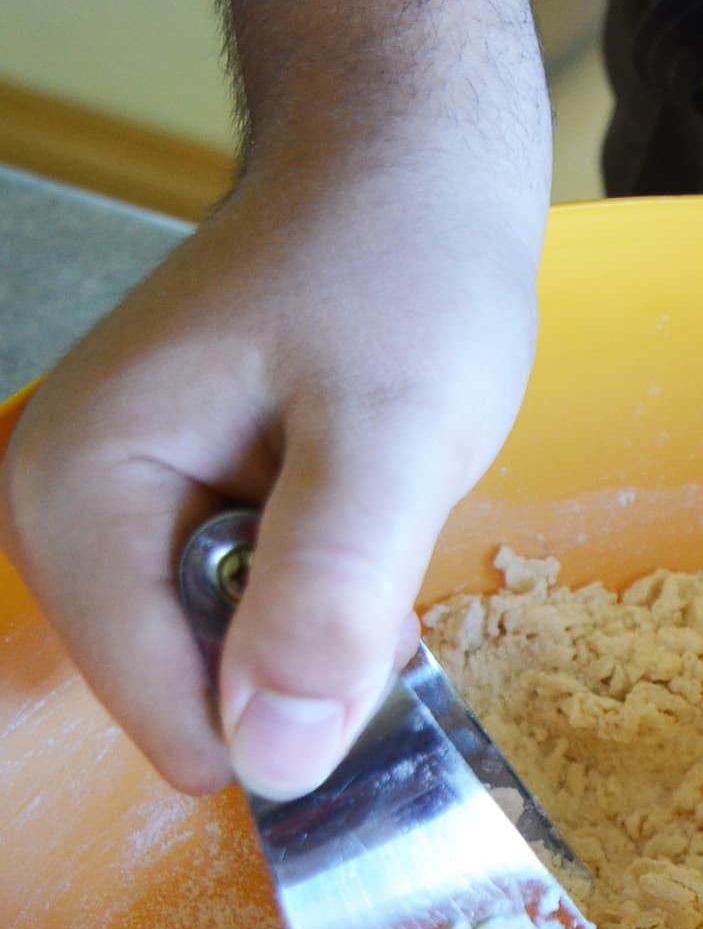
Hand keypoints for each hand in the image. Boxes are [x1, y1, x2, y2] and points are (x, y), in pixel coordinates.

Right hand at [0, 138, 543, 798]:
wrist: (409, 168)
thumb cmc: (399, 266)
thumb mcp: (389, 429)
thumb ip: (327, 589)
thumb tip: (273, 760)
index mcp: (78, 496)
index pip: (167, 716)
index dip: (294, 711)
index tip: (375, 625)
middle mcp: (67, 520)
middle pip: (198, 701)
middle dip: (310, 660)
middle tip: (375, 531)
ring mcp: (118, 522)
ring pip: (236, 670)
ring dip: (325, 627)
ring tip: (365, 503)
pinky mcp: (174, 517)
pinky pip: (252, 621)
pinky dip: (323, 597)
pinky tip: (351, 505)